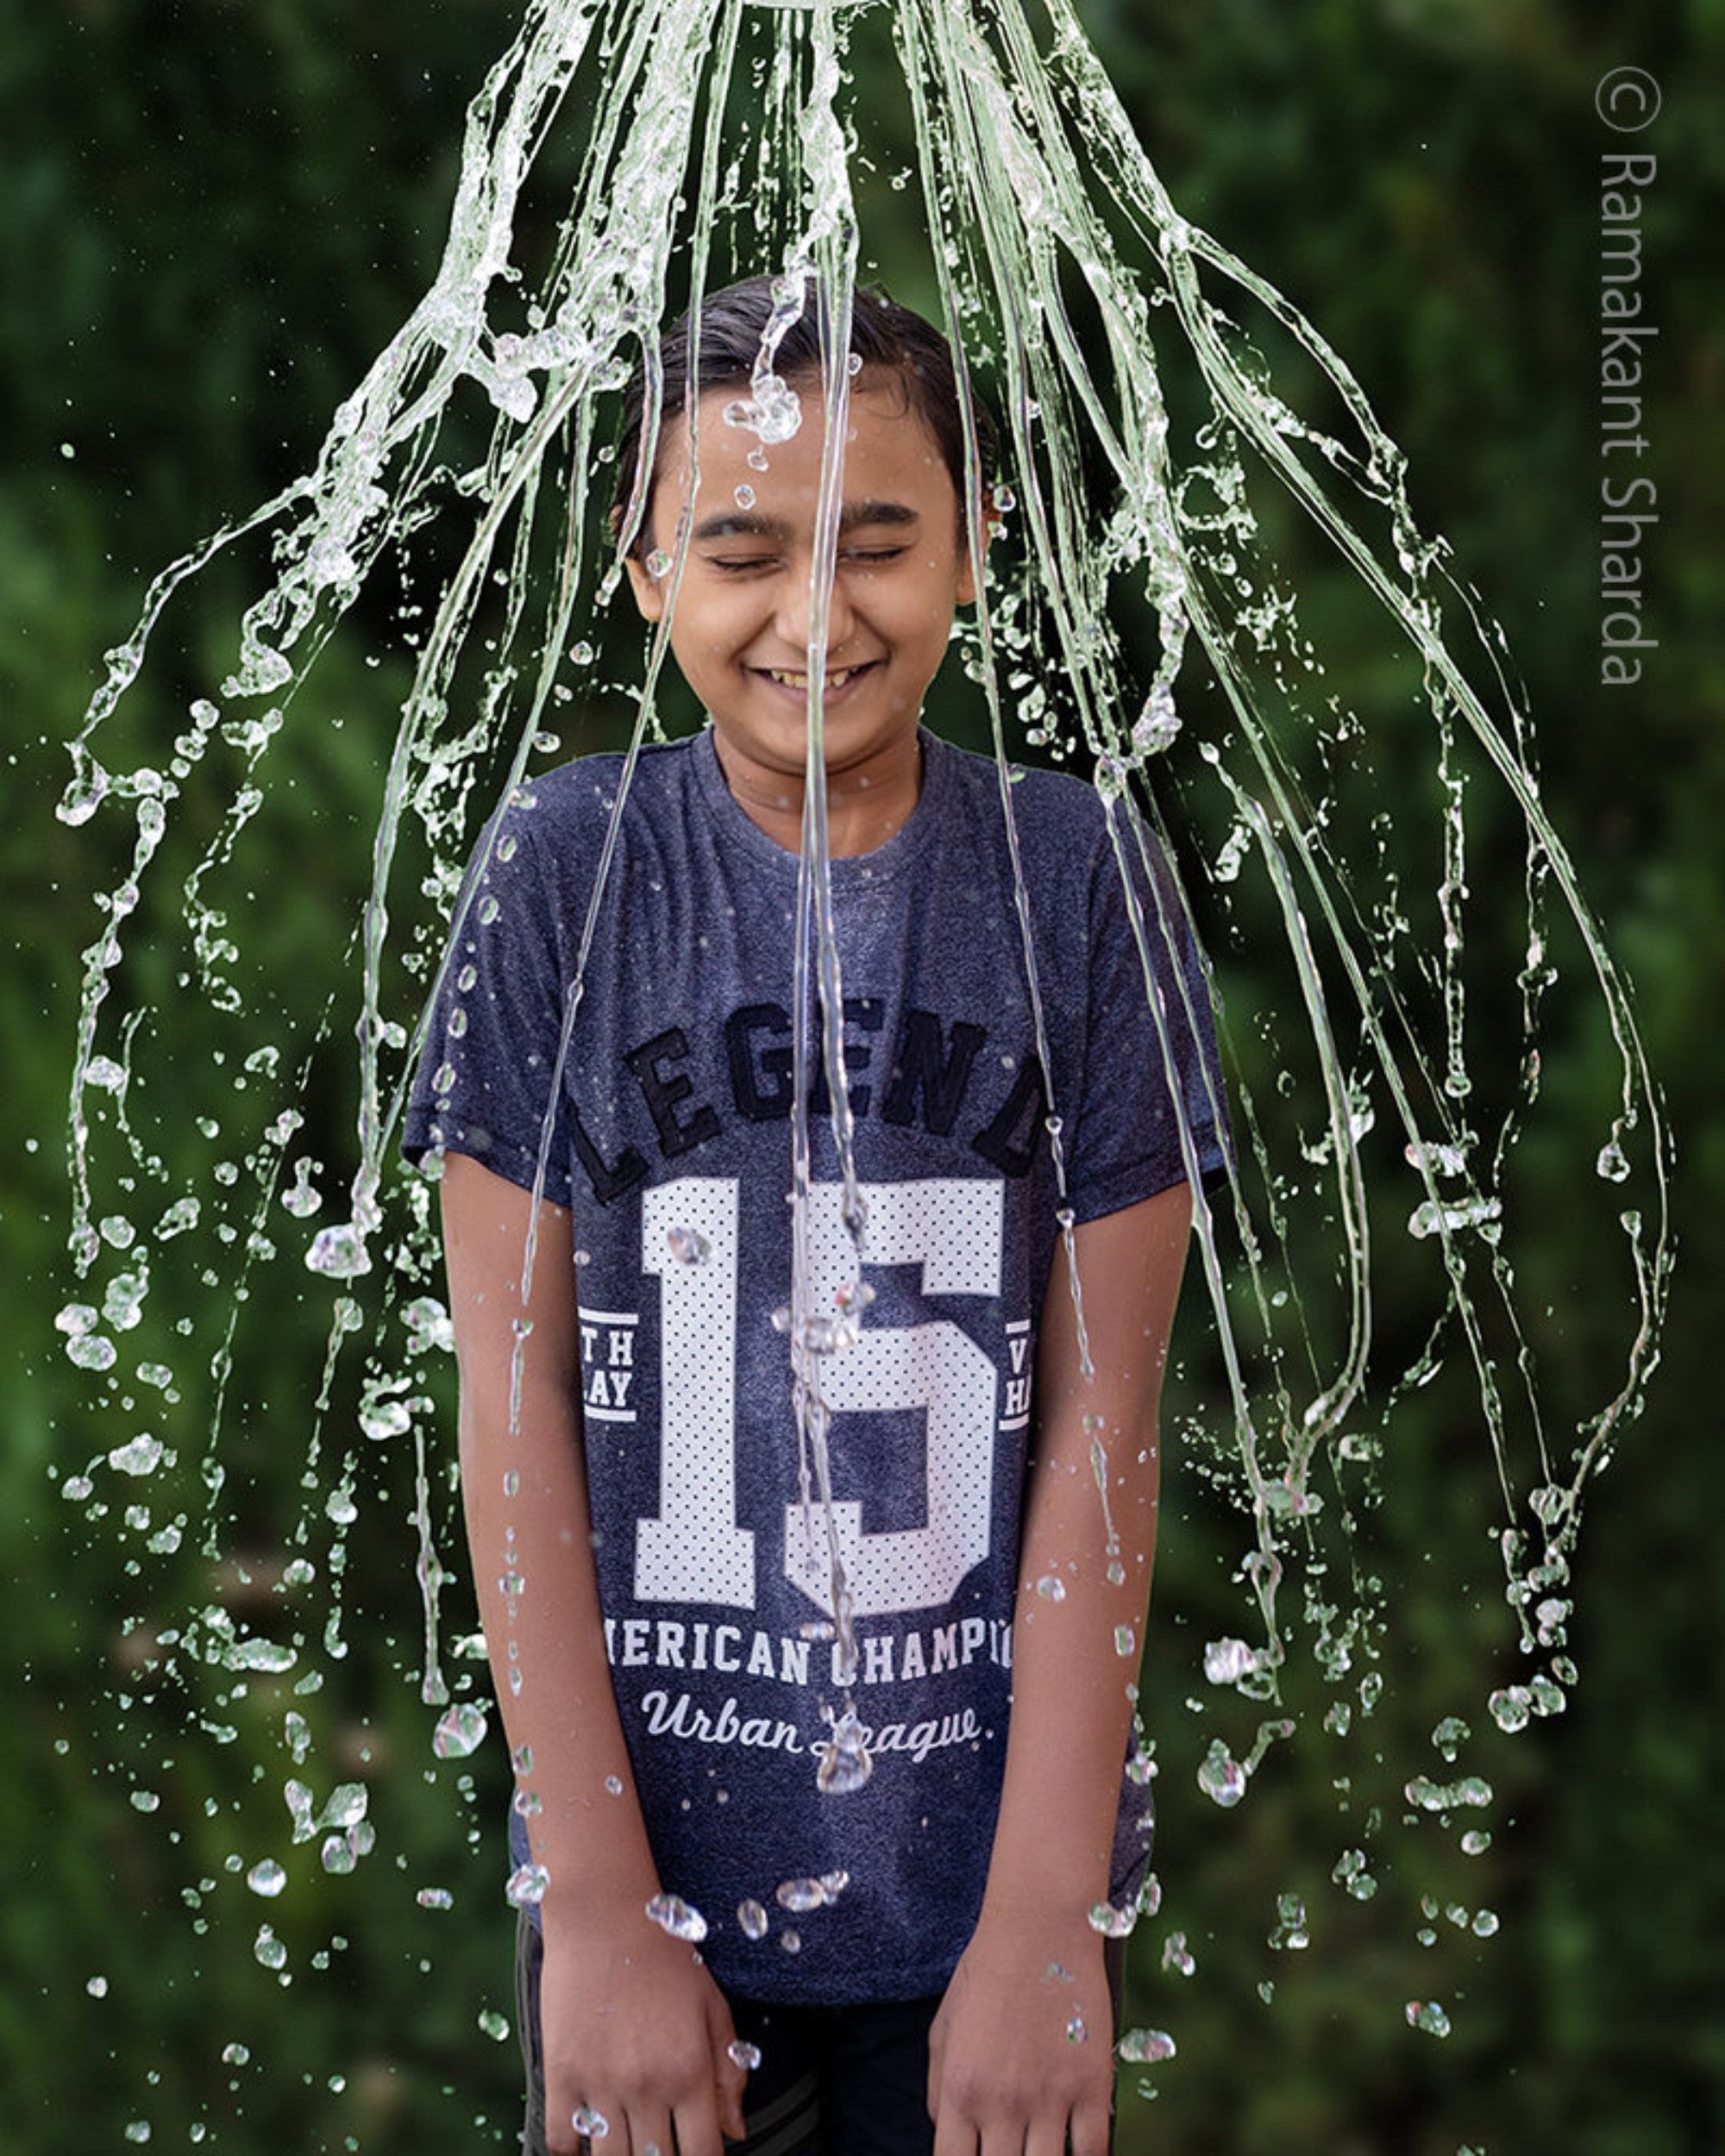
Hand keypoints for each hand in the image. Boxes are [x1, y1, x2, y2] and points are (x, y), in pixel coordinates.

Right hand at [539, 1902, 749, 2155]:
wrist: (605, 1915)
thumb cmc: (665, 1957)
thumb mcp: (712, 2006)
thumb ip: (729, 2073)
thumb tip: (736, 2133)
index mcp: (690, 2069)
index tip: (698, 2155)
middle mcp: (646, 2084)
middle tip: (660, 2143)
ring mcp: (600, 2082)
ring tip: (629, 2139)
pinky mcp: (561, 2074)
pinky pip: (562, 2143)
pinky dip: (574, 2150)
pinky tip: (589, 2132)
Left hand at [927, 1910, 1114, 2155]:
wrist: (1039, 1926)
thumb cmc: (986, 1972)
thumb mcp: (944, 2027)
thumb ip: (939, 2090)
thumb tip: (947, 2136)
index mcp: (961, 2090)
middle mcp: (1002, 2102)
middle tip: (1009, 2151)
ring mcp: (1050, 2097)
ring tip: (1037, 2151)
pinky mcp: (1092, 2086)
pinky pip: (1093, 2153)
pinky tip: (1076, 2151)